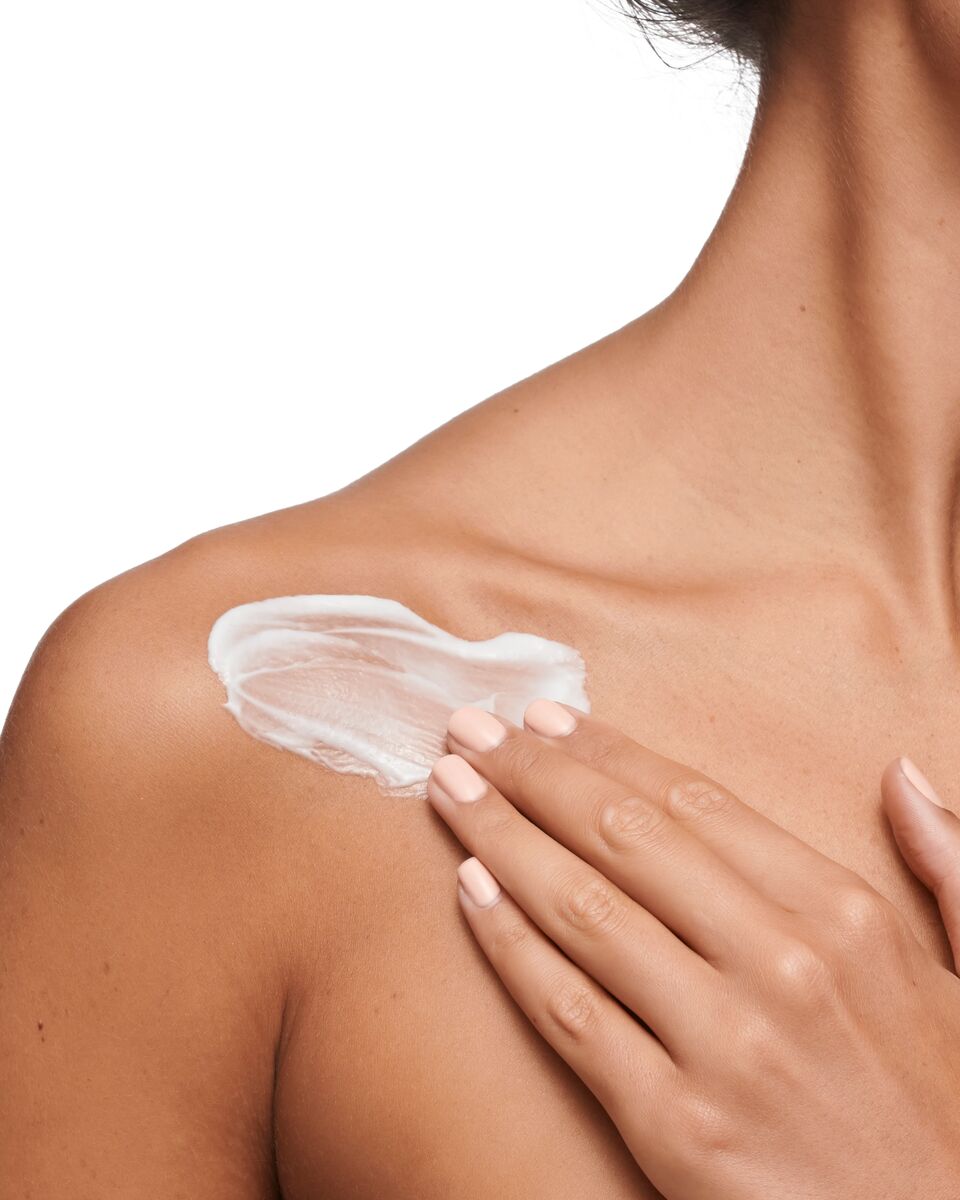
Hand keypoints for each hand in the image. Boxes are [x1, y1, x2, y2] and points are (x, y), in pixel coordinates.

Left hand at [425, 701, 959, 1199]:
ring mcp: (724, 1045)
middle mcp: (781, 963)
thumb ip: (946, 862)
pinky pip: (570, 1014)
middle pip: (624, 836)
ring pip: (582, 909)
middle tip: (471, 733)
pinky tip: (469, 894)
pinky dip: (510, 946)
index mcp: (844, 913)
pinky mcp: (674, 1126)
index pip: (693, 800)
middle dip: (534, 772)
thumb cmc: (943, 1108)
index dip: (606, 750)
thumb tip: (902, 773)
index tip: (546, 716)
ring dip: (502, 838)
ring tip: (451, 792)